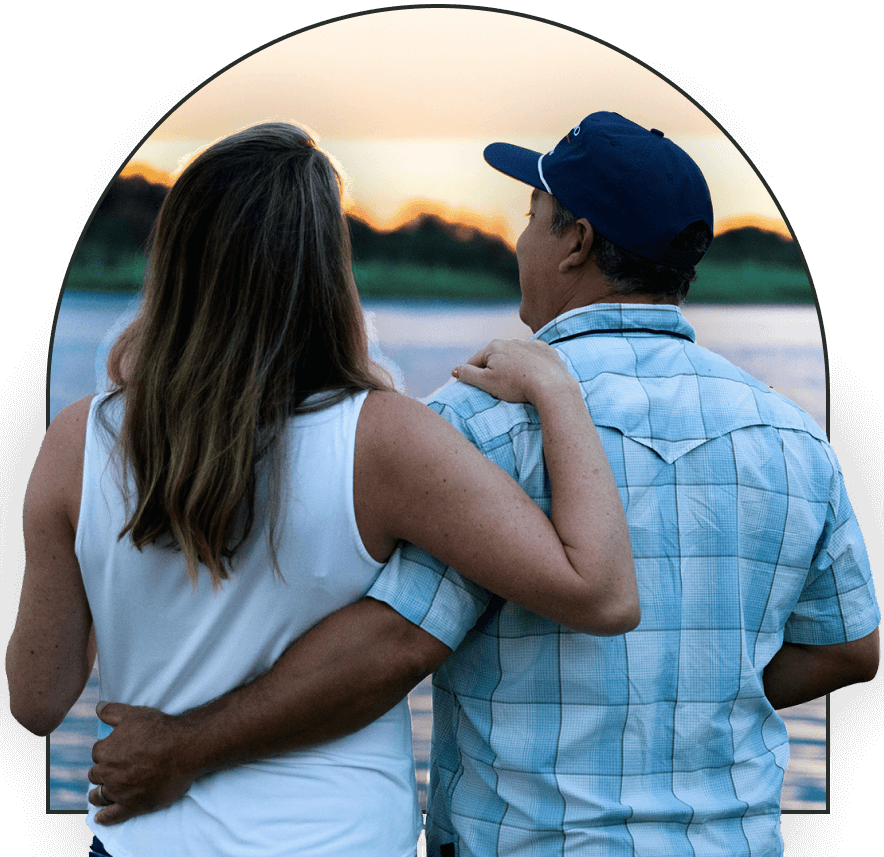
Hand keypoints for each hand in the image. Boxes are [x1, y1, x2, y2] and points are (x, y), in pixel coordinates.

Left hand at [88, 701, 197, 825]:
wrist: (184, 749)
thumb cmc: (160, 730)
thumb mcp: (134, 714)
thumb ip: (112, 711)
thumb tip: (97, 707)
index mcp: (106, 751)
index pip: (98, 752)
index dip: (106, 751)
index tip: (115, 751)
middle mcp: (108, 773)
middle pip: (96, 774)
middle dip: (102, 771)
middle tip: (113, 769)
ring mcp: (119, 791)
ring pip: (99, 795)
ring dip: (98, 794)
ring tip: (100, 793)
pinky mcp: (132, 806)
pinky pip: (111, 816)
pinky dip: (104, 817)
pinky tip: (100, 817)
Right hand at [452, 339, 575, 403]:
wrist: (551, 385)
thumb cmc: (516, 385)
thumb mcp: (486, 382)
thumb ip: (467, 374)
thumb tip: (454, 370)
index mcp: (493, 347)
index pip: (475, 361)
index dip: (472, 375)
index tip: (475, 387)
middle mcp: (511, 341)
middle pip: (495, 357)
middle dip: (493, 369)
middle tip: (497, 387)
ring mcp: (530, 344)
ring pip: (514, 356)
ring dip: (511, 366)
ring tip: (516, 383)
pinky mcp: (546, 351)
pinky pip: (533, 357)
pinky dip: (531, 364)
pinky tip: (533, 376)